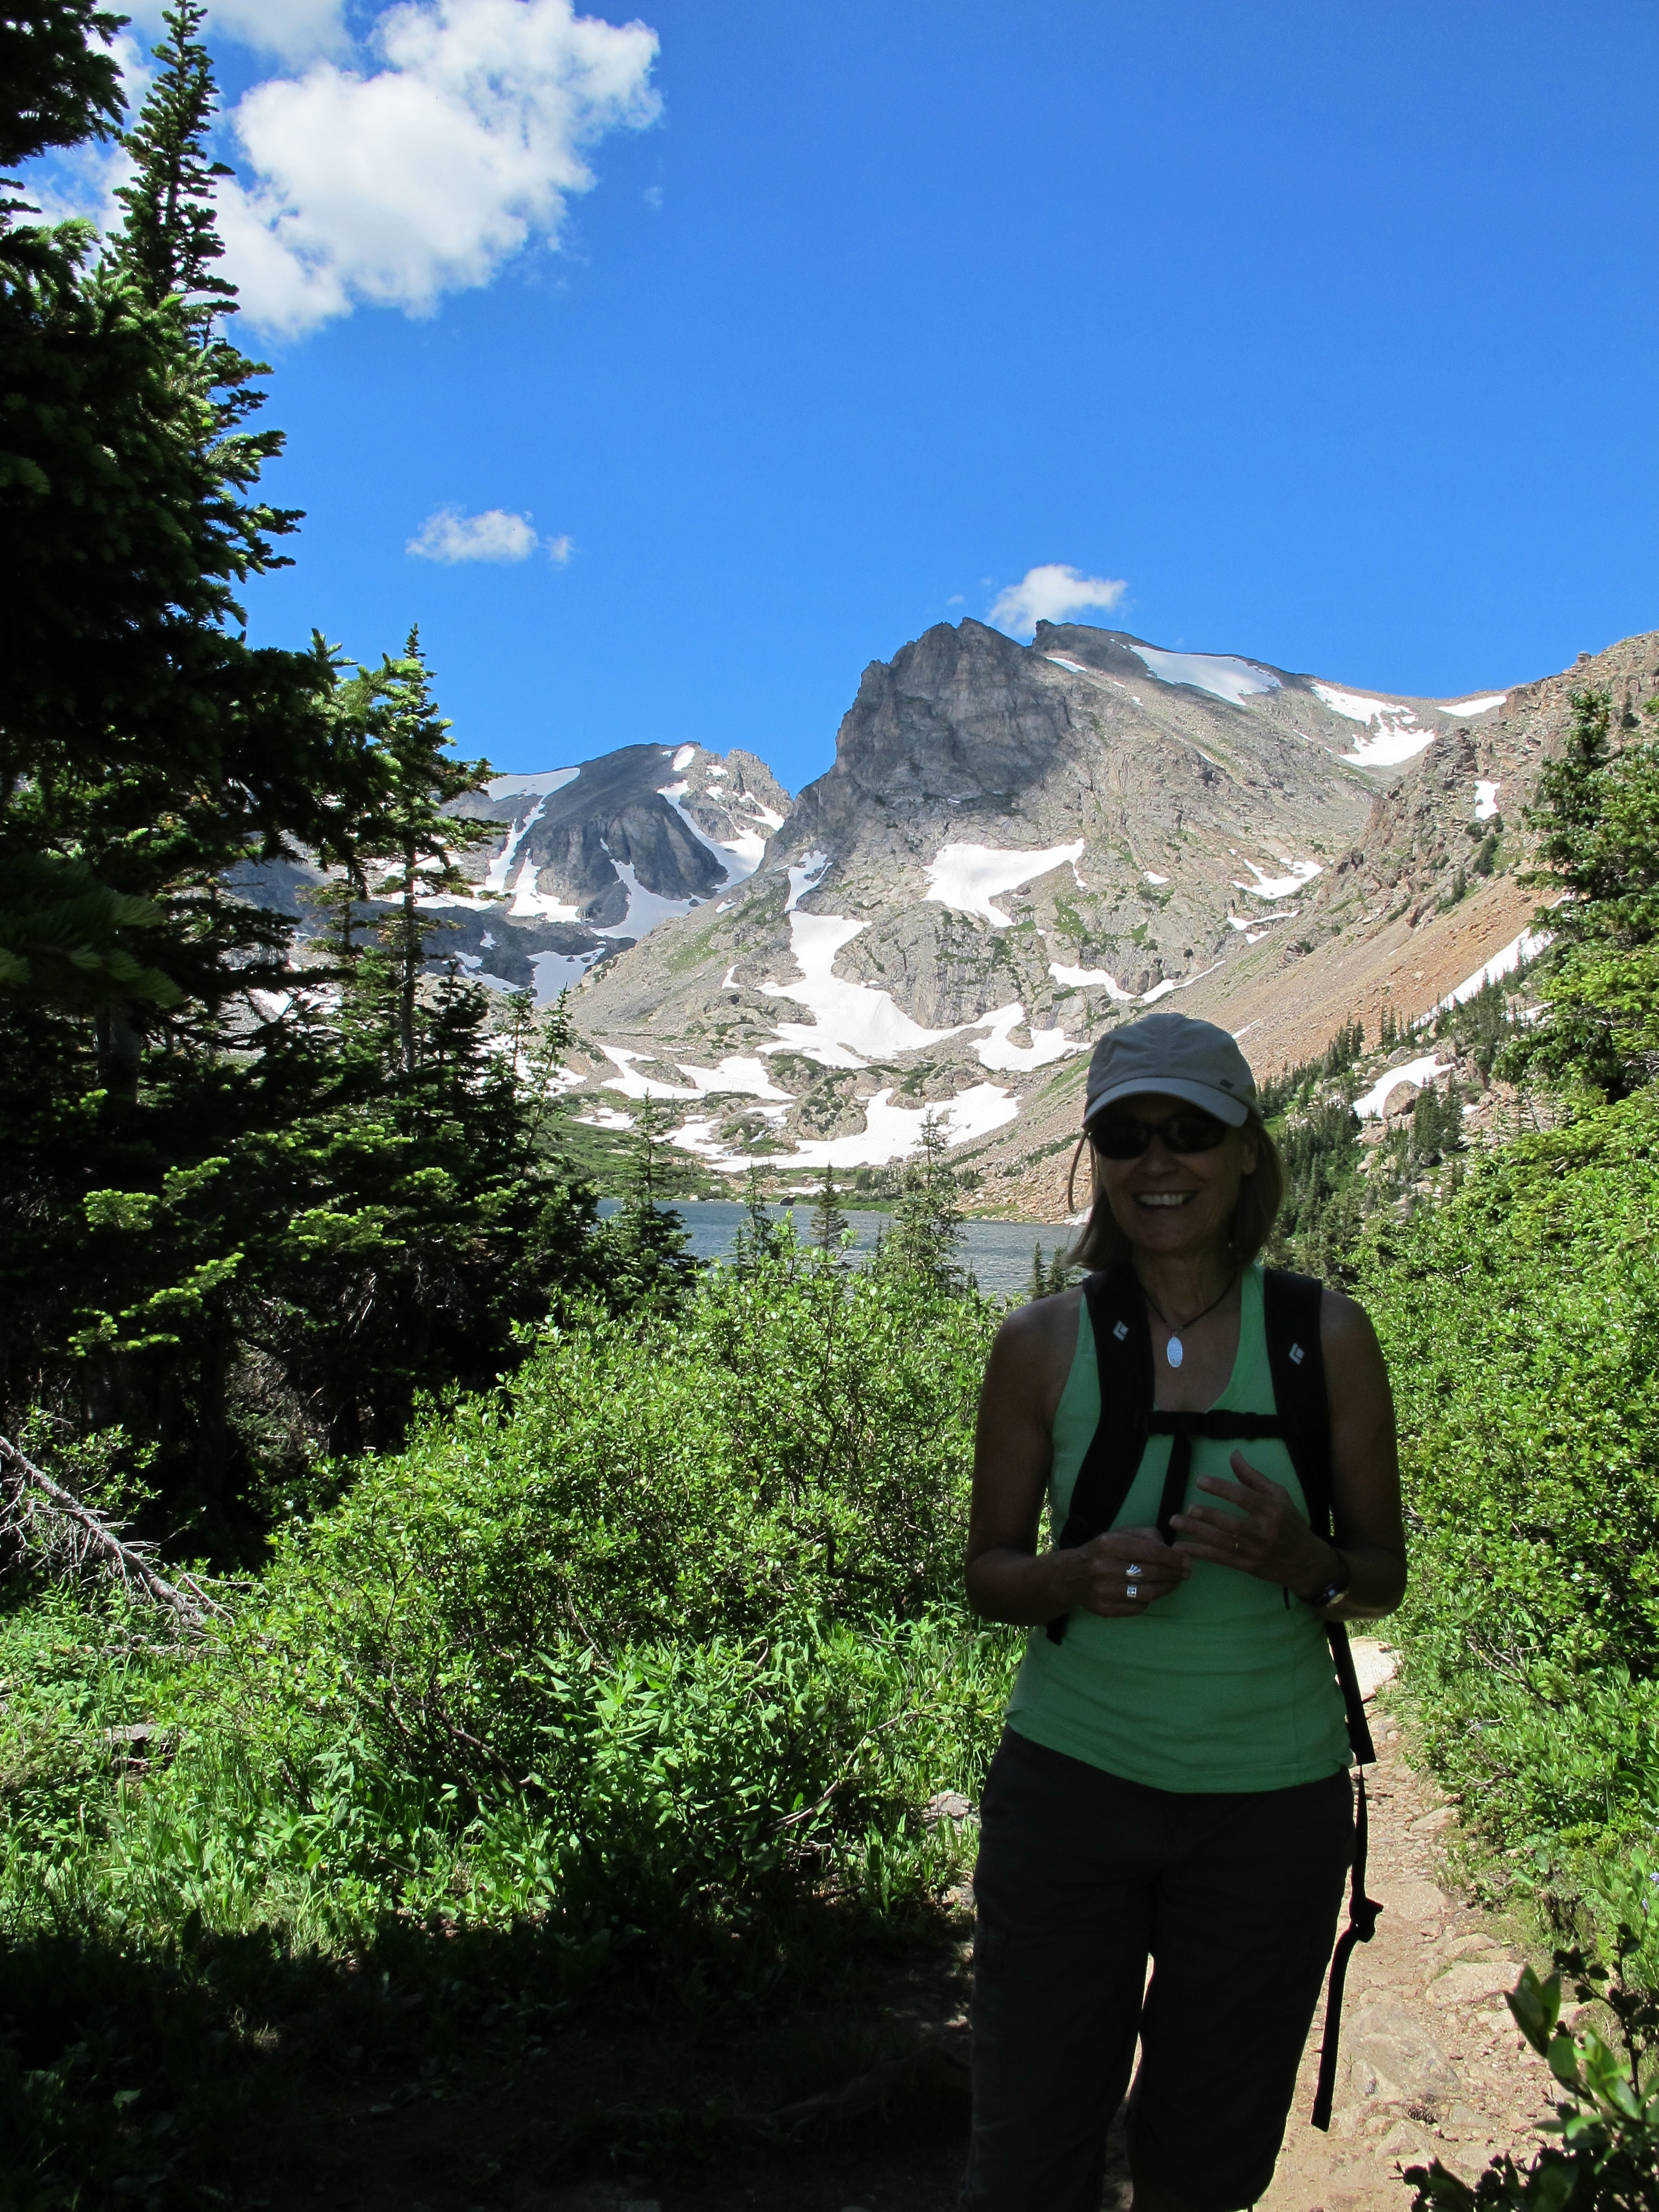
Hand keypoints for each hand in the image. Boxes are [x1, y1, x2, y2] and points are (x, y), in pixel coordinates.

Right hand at [1061, 1525, 1189, 1618]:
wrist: (1070, 1576)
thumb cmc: (1101, 1551)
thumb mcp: (1119, 1534)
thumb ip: (1146, 1536)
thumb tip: (1171, 1550)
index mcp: (1110, 1544)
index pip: (1151, 1552)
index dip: (1174, 1558)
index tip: (1187, 1561)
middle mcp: (1105, 1567)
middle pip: (1152, 1573)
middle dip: (1174, 1573)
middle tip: (1186, 1573)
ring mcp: (1104, 1591)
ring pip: (1147, 1593)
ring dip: (1167, 1588)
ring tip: (1174, 1583)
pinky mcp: (1105, 1609)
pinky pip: (1137, 1608)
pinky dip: (1149, 1601)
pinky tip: (1152, 1593)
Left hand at [1170, 1451, 1330, 1592]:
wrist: (1307, 1563)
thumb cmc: (1291, 1524)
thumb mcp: (1279, 1496)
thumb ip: (1253, 1477)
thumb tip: (1233, 1454)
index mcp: (1272, 1510)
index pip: (1244, 1497)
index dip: (1221, 1488)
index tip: (1200, 1481)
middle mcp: (1263, 1531)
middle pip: (1231, 1523)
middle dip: (1207, 1516)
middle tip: (1188, 1508)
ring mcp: (1254, 1551)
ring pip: (1221, 1542)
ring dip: (1197, 1533)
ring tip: (1176, 1522)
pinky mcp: (1247, 1566)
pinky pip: (1219, 1559)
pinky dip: (1199, 1553)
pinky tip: (1181, 1547)